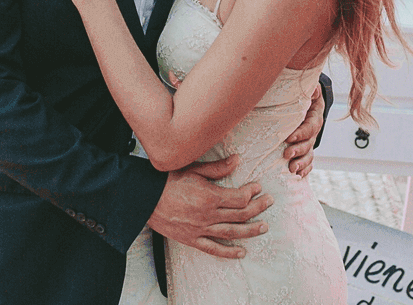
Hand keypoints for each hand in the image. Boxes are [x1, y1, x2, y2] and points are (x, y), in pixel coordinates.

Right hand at [148, 155, 272, 258]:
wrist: (142, 197)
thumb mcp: (193, 168)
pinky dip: (228, 252)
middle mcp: (207, 215)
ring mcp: (200, 229)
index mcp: (209, 196)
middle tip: (269, 202)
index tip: (258, 187)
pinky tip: (241, 252)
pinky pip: (213, 248)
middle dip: (258, 208)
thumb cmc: (166, 180)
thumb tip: (237, 160)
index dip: (252, 192)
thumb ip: (217, 168)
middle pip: (240, 214)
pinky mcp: (191, 239)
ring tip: (264, 227)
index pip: (239, 198)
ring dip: (250, 230)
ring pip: (231, 232)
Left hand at [282, 85, 322, 177]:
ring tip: (292, 169)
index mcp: (315, 117)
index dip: (300, 133)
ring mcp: (311, 141)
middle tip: (287, 154)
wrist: (308, 100)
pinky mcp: (306, 148)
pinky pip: (309, 161)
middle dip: (298, 150)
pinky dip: (305, 169)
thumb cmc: (305, 95)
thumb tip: (312, 88)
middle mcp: (314, 131)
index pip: (310, 127)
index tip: (288, 137)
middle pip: (309, 143)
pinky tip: (299, 175)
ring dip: (301, 163)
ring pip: (309, 154)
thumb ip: (311, 89)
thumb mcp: (310, 89)